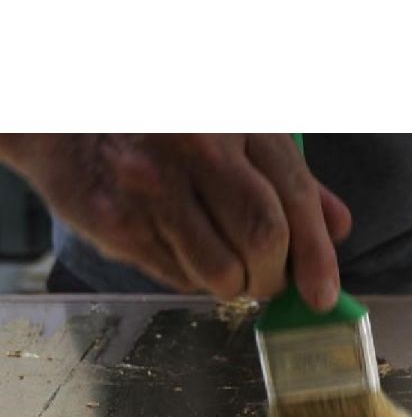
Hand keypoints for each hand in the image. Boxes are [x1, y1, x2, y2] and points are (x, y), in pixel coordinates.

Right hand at [1, 134, 349, 306]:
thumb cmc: (170, 131)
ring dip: (235, 285)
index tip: (323, 296)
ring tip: (226, 266)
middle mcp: (196, 148)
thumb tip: (338, 226)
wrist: (69, 120)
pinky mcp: (118, 222)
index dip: (316, 255)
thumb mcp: (239, 135)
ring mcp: (153, 185)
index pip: (294, 197)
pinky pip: (179, 278)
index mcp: (238, 121)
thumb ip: (292, 180)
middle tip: (269, 281)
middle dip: (274, 276)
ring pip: (221, 271)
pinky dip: (193, 279)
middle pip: (263, 237)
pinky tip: (181, 248)